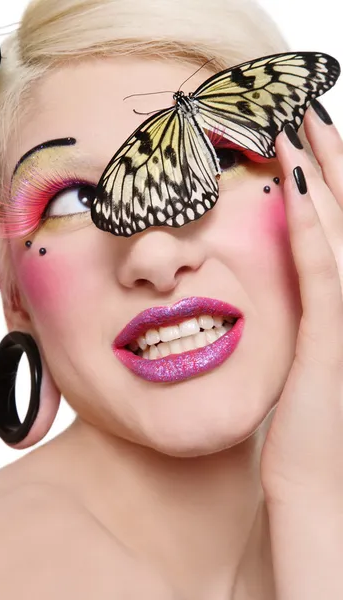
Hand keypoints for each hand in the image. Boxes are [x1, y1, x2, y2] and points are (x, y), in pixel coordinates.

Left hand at [260, 104, 342, 508]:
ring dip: (318, 171)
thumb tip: (293, 270)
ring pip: (337, 226)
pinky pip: (321, 268)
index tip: (305, 135)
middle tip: (306, 107)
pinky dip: (309, 222)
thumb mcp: (311, 356)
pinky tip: (291, 182)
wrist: (318, 485)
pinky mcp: (332, 338)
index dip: (329, 174)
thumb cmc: (309, 426)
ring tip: (298, 122)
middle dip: (328, 155)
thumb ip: (308, 311)